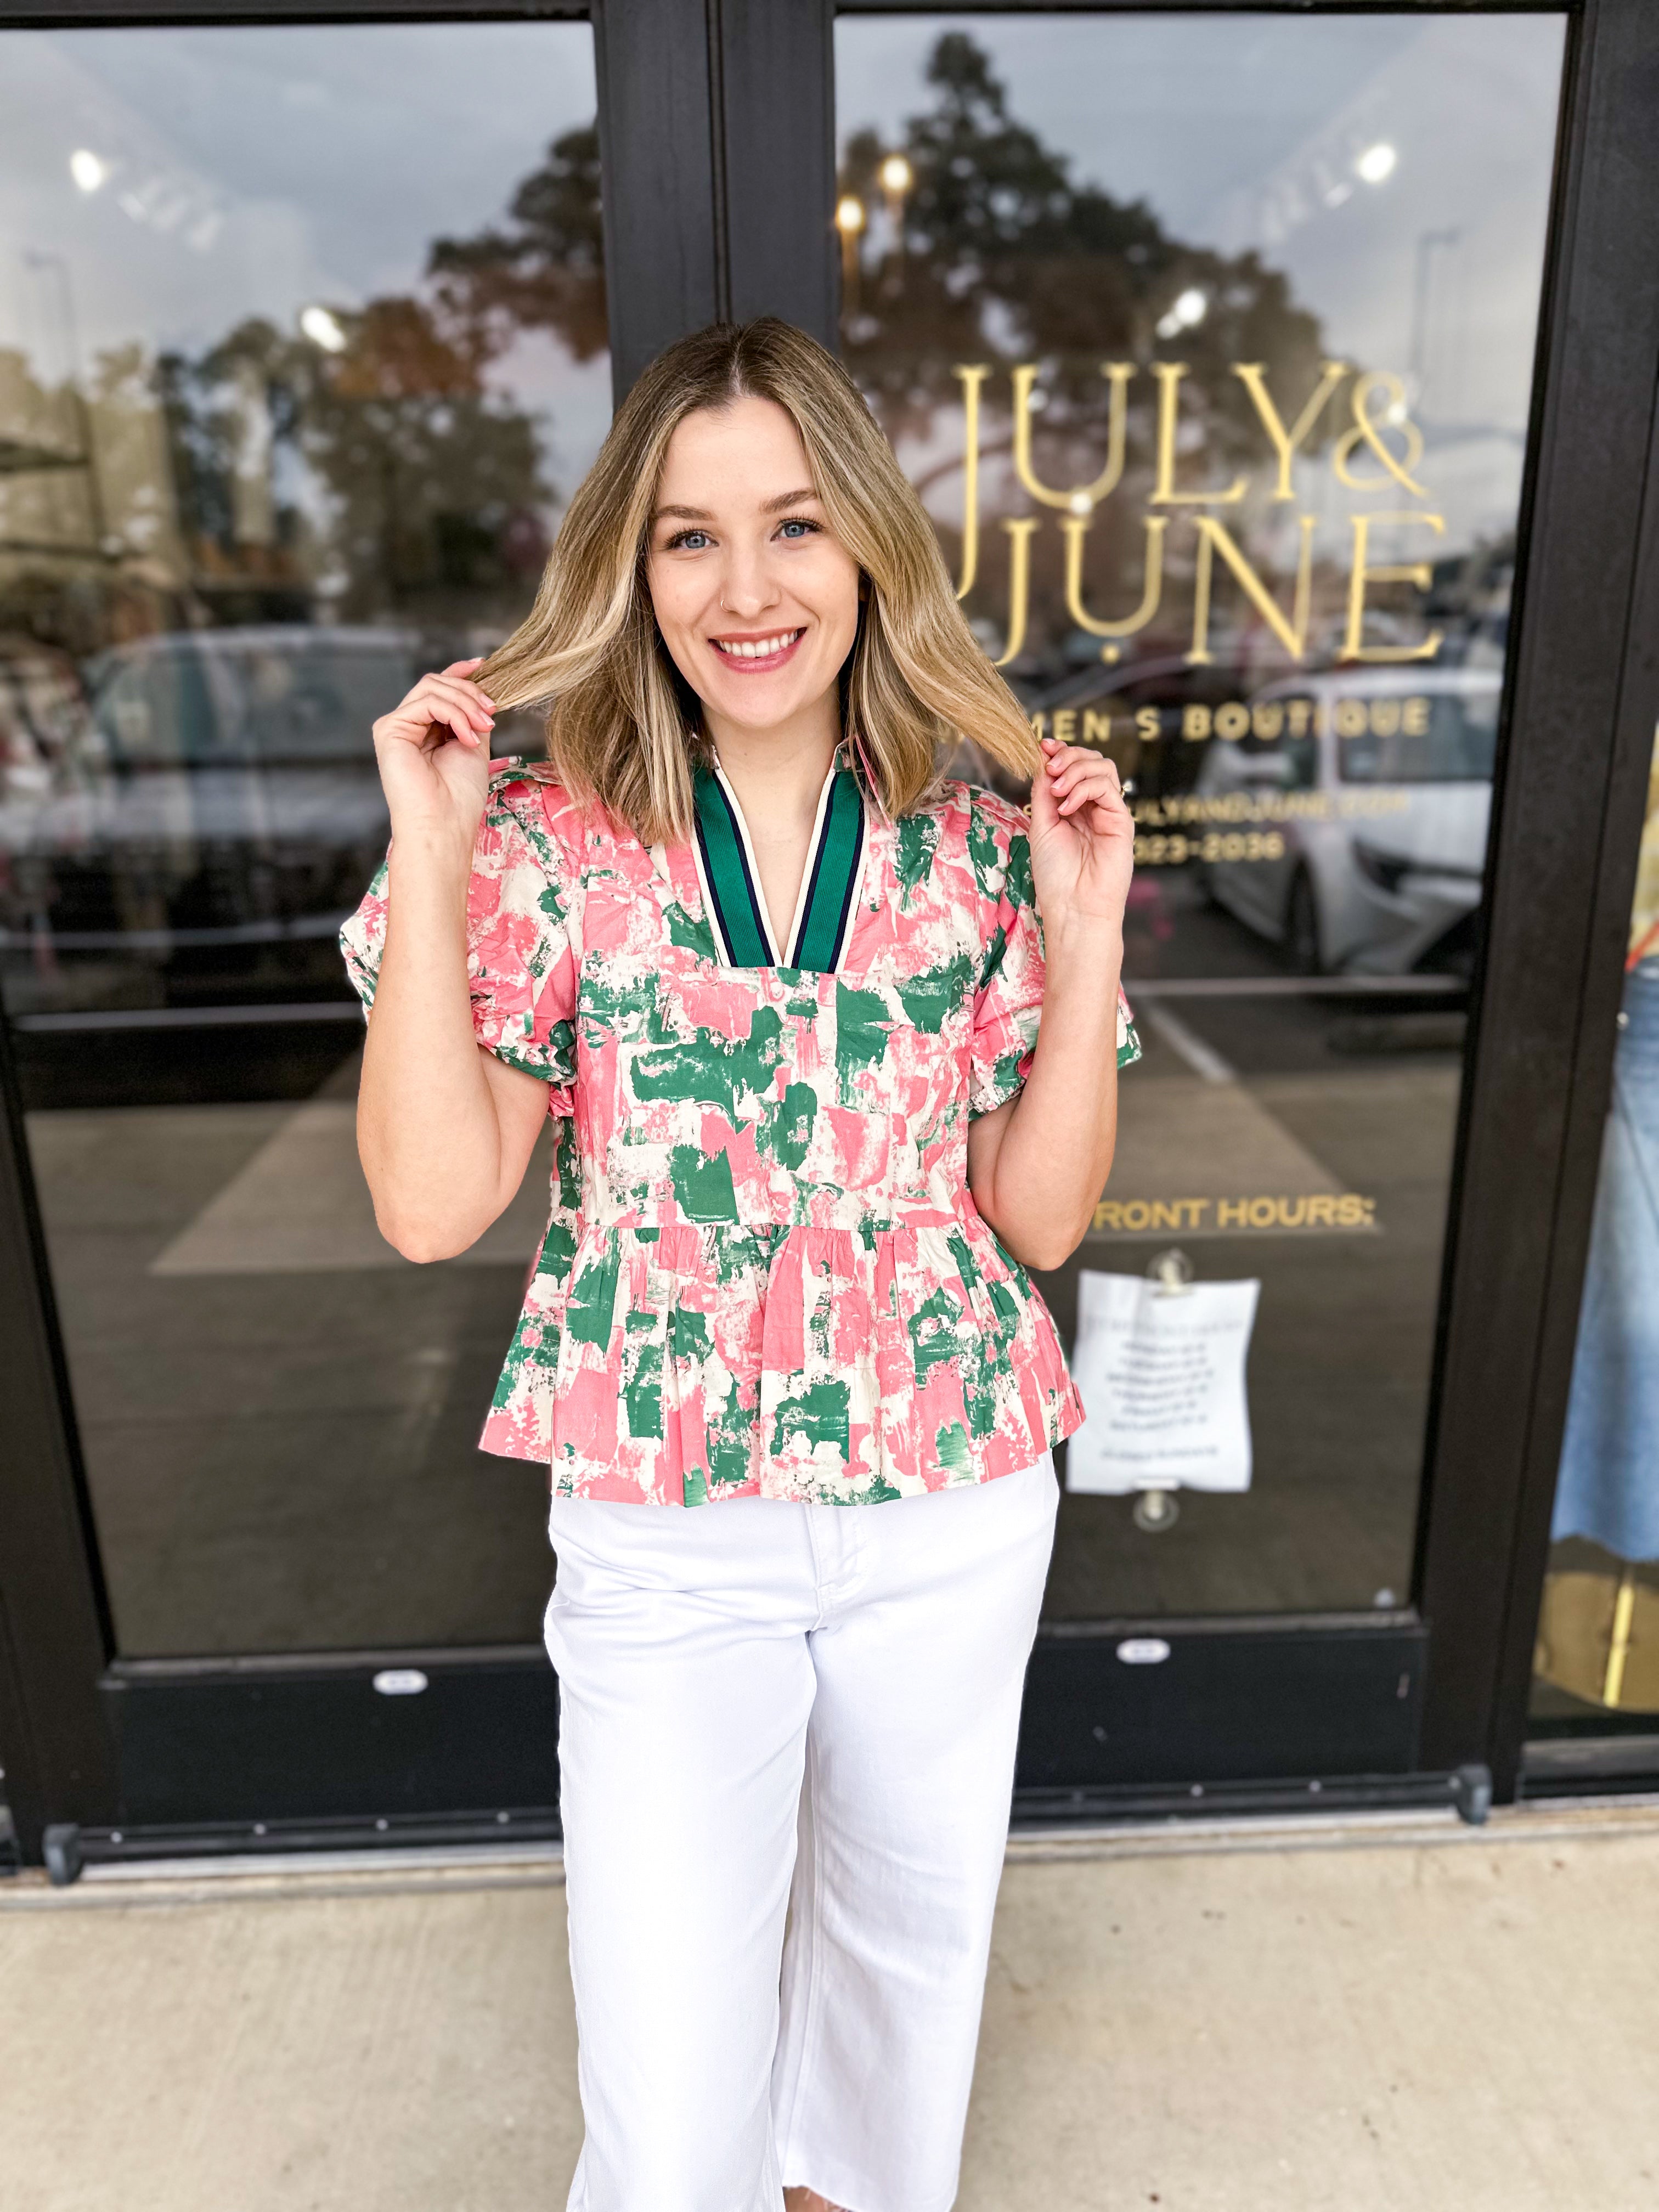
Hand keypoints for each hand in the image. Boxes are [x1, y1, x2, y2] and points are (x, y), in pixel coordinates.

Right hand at [370, 657, 496, 848]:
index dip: (460, 673)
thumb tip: (481, 693)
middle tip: (491, 715)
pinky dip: (454, 714)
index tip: (483, 665)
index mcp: (425, 730)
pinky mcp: (389, 730)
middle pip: (437, 683)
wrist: (444, 826)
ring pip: (432, 687)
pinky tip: (466, 737)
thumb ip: (471, 718)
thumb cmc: (459, 797)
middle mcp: (406, 726)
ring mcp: (395, 726)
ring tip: (483, 728)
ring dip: (465, 704)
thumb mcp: (474, 746)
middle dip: (470, 693)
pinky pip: (426, 702)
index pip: (439, 689)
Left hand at [1028, 737, 1133, 939]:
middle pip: (1092, 760)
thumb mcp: (1041, 825)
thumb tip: (1042, 756)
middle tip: (1050, 768)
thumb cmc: (1056, 875)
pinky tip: (1067, 807)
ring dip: (1075, 770)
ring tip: (1057, 792)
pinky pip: (1107, 787)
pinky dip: (1083, 788)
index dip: (1060, 751)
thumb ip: (1044, 791)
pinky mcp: (1121, 821)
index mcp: (1074, 807)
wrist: (1073, 907)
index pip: (1073, 766)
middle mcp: (1093, 807)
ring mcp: (1109, 812)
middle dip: (1068, 756)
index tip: (1042, 745)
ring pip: (1103, 767)